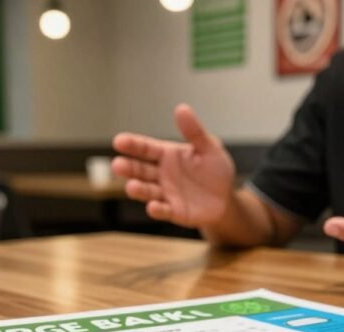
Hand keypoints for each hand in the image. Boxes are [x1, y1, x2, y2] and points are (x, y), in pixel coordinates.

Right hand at [112, 104, 235, 227]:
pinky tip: (152, 207)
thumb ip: (195, 132)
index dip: (132, 145)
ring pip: (147, 191)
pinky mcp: (174, 211)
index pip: (146, 148)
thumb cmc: (215, 170)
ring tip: (131, 187)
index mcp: (166, 155)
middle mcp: (161, 174)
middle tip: (117, 166)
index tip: (118, 141)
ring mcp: (165, 193)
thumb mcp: (210, 148)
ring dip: (138, 189)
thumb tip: (182, 108)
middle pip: (140, 170)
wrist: (226, 198)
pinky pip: (164, 211)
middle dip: (128, 168)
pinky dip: (157, 209)